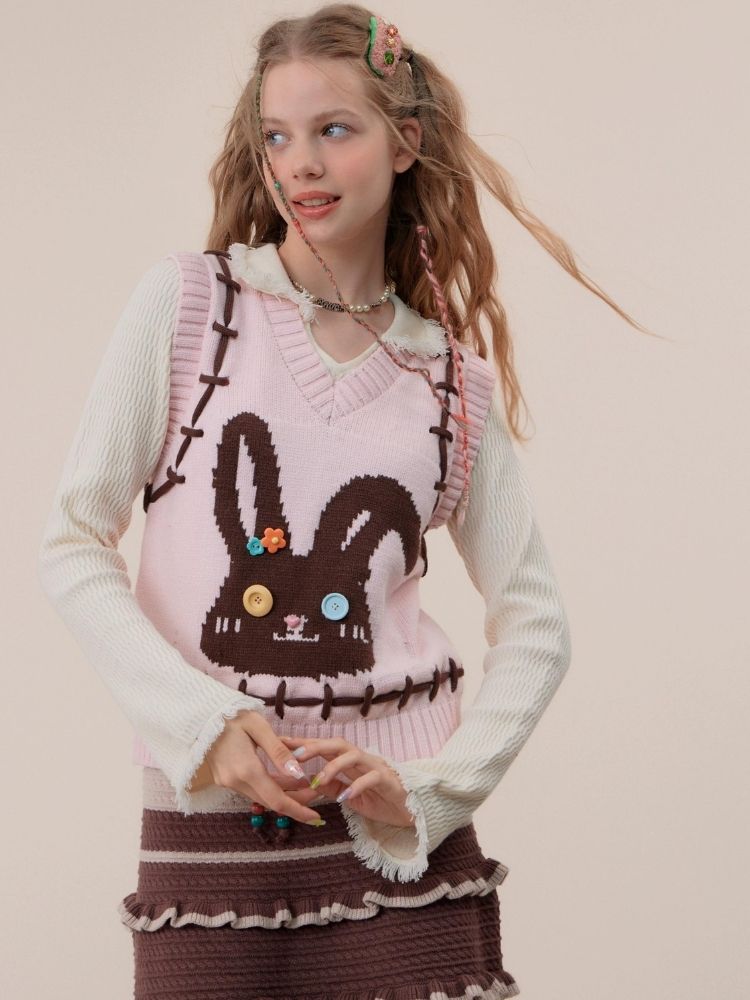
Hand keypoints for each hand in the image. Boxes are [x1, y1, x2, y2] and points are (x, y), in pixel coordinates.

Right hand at [187, 709, 324, 824]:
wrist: (201, 715)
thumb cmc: (232, 716)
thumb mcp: (259, 727)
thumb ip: (279, 752)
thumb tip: (298, 774)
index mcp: (246, 769)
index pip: (276, 800)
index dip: (298, 810)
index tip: (316, 818)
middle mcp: (235, 781)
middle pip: (270, 801)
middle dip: (295, 801)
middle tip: (316, 792)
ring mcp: (228, 782)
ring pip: (261, 796)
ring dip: (283, 793)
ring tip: (304, 783)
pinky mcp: (224, 779)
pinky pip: (251, 789)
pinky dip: (269, 787)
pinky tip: (283, 779)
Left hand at [279, 735, 416, 829]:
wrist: (411, 809)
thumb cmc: (379, 799)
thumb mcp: (348, 796)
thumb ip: (330, 788)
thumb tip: (304, 785)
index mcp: (350, 762)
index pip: (324, 748)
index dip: (303, 744)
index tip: (280, 743)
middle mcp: (361, 759)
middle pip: (336, 744)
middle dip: (315, 747)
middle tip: (294, 755)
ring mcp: (375, 767)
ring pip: (353, 755)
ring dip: (333, 766)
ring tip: (318, 780)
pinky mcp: (388, 780)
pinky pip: (371, 778)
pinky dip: (357, 786)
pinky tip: (345, 798)